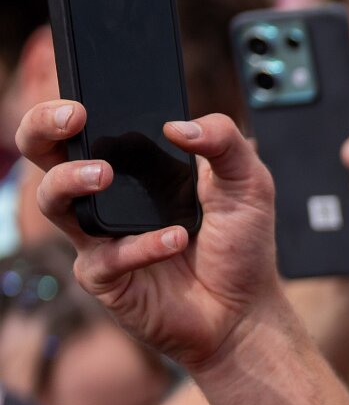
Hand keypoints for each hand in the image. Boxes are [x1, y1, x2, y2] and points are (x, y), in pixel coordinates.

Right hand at [18, 101, 280, 371]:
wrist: (245, 310)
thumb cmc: (240, 245)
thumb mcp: (249, 183)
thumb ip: (225, 141)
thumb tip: (179, 124)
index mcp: (136, 167)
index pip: (88, 128)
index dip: (70, 106)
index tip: (82, 94)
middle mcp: (108, 198)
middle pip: (46, 154)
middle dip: (42, 128)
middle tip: (73, 118)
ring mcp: (100, 238)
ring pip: (54, 202)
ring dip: (72, 181)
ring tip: (105, 174)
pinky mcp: (106, 278)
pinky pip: (105, 257)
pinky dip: (141, 246)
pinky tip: (175, 239)